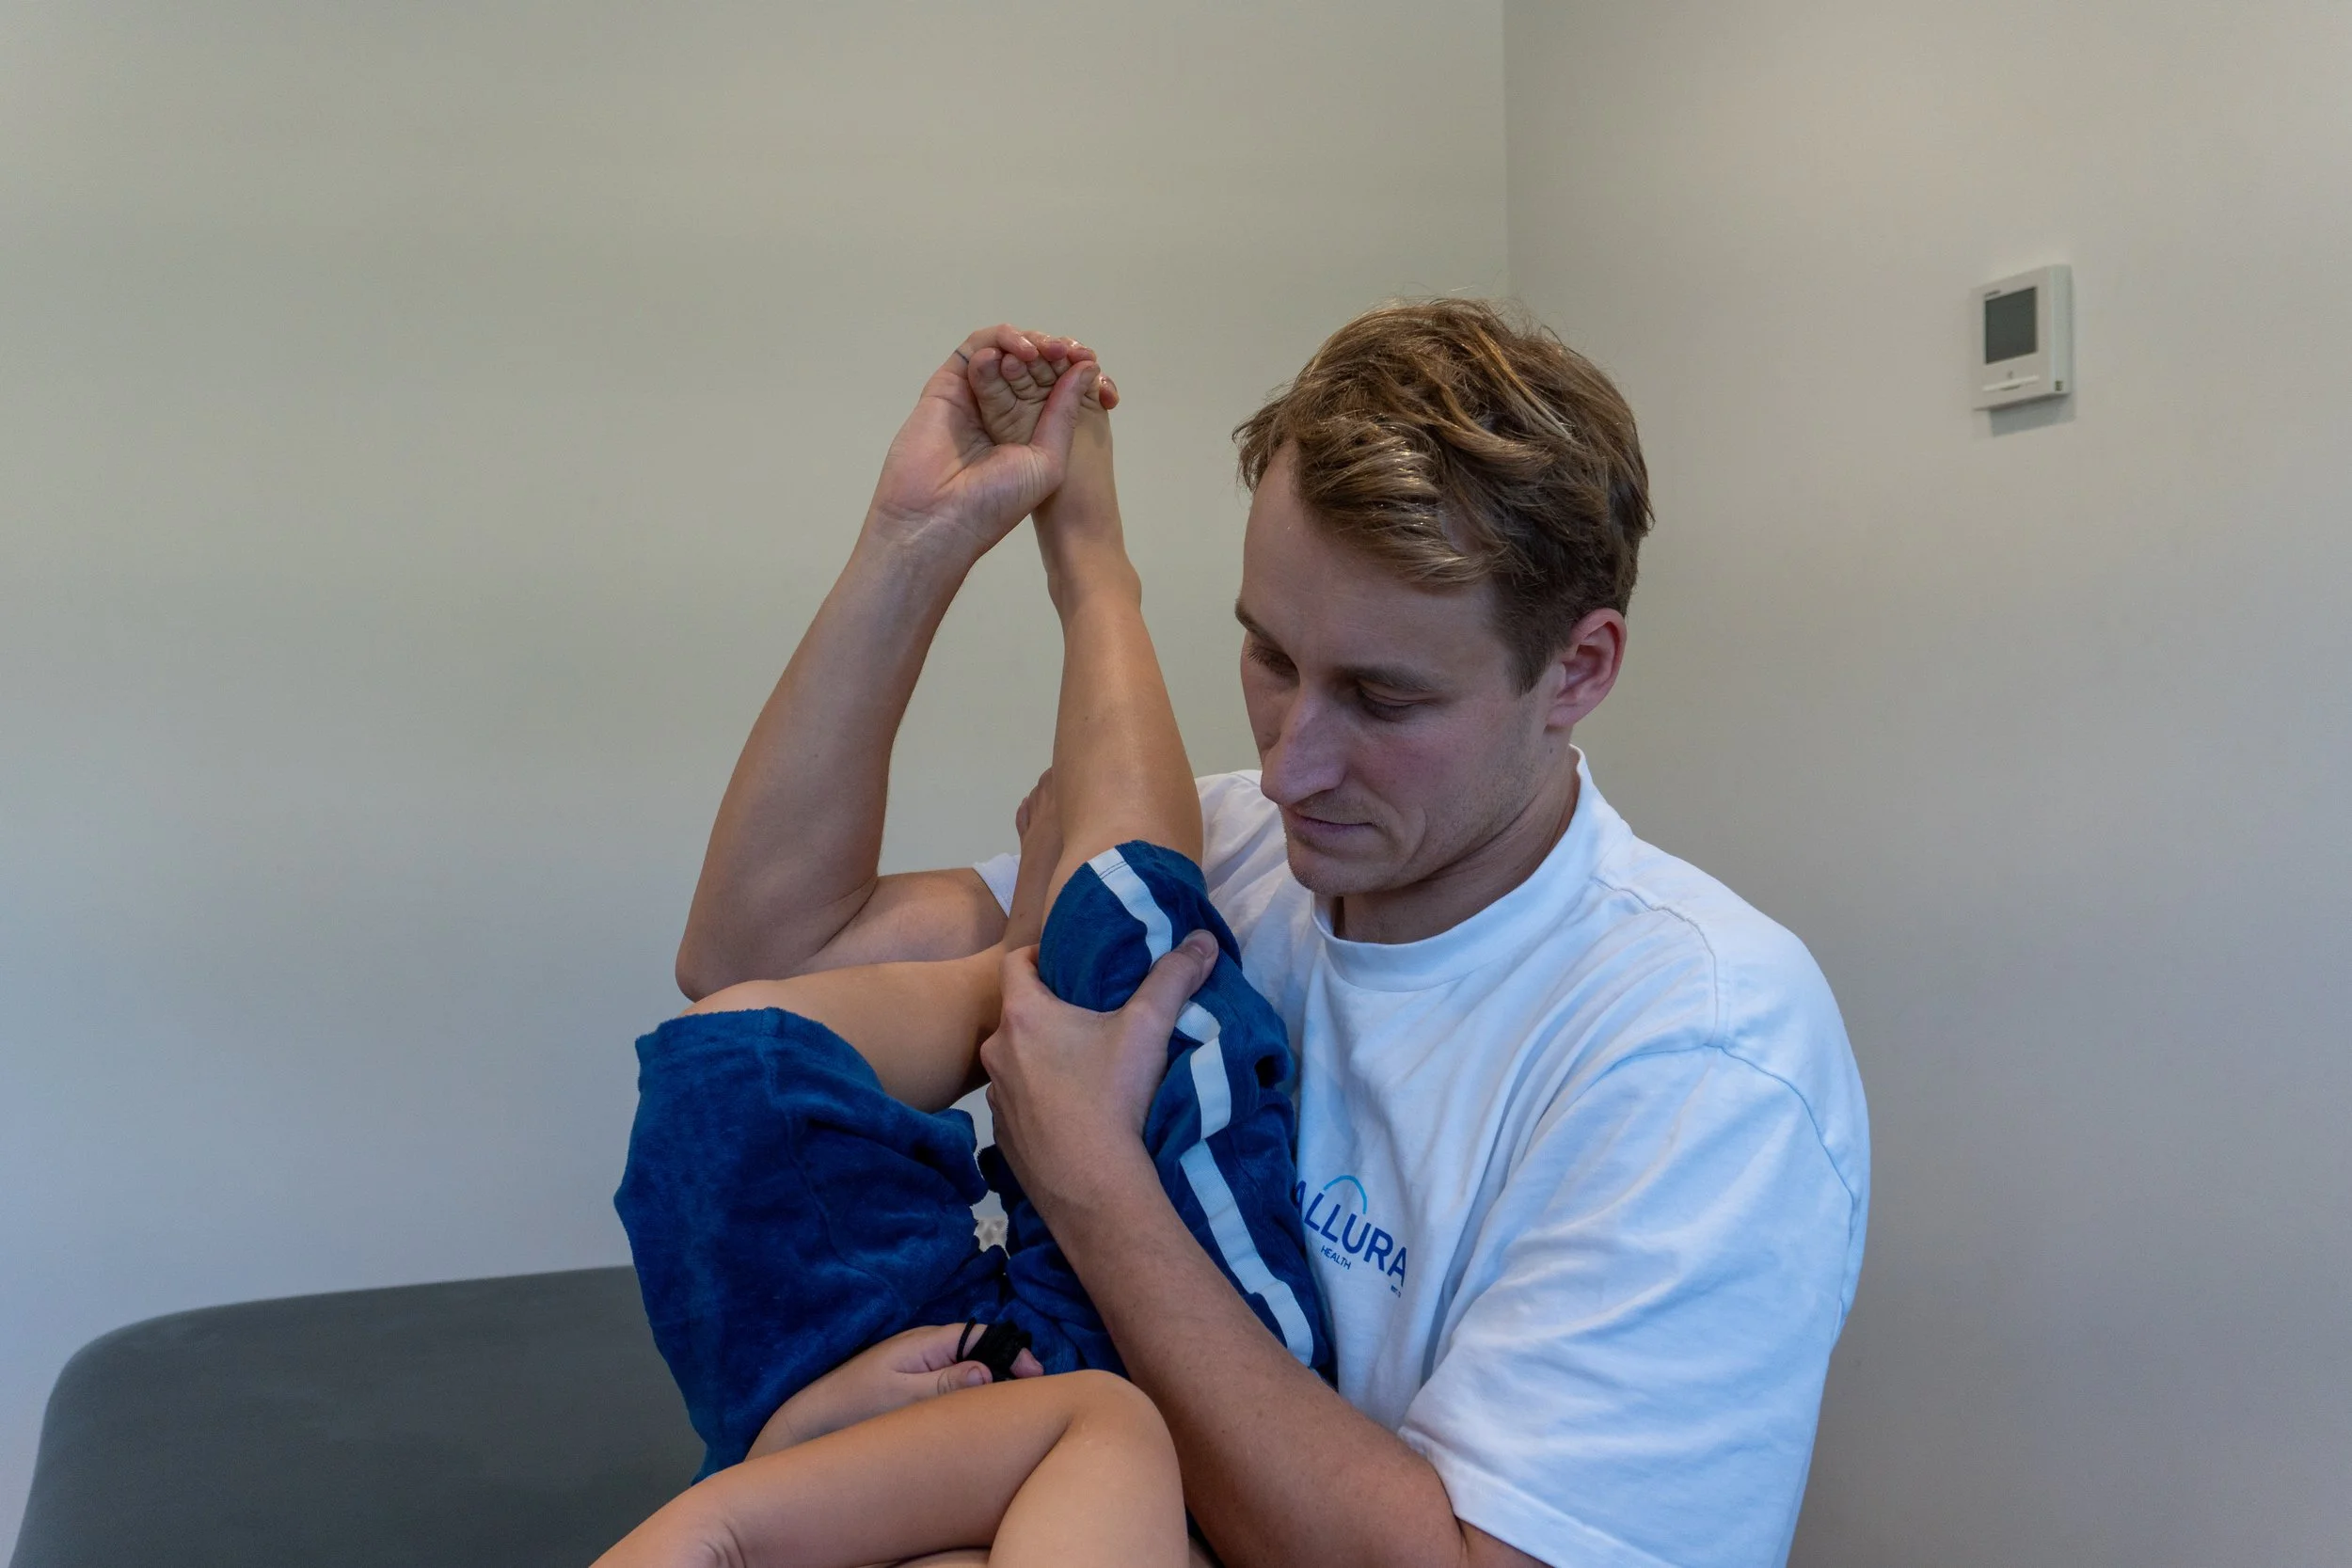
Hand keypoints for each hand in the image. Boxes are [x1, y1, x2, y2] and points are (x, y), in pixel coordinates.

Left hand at [747, 1322, 1043, 1456]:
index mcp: (926, 1342)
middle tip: (1030, 1397)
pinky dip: (970, 1394)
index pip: (982, 1335)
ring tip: (1010, 1408)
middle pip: (980, 1349)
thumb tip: (987, 1371)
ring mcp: (919, 1365)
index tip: (1037, 1375)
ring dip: (990, 1382)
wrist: (811, 1422)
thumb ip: (945, 1383)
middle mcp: (926, 1348)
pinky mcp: (913, 1383)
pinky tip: (977, 1414)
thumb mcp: (902, 1397)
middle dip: (1007, 1367)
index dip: (1013, 1351)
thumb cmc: (853, 1407)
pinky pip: (952, 1382)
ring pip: (967, 1367)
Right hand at [862, 324, 1101, 569]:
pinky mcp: (947, 385)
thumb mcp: (1049, 460)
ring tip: (1045, 351)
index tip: (1093, 366)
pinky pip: (974, 349)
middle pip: (1030, 365)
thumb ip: (1064, 413)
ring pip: (1004, 351)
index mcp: (1026, 431)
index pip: (1053, 387)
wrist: (940, 518)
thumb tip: (1085, 368)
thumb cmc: (996, 502)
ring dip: (1029, 342)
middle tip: (1070, 351)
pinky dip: (999, 340)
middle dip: (1054, 352)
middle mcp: (1000, 410)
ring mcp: (972, 396)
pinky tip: (1019, 352)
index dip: (1073, 371)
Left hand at [981, 932, 1220, 1218]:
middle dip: (1050, 1009)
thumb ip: (1174, 977)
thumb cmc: (1114, 1097)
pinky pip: (1019, 1103)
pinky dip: (1040, 1099)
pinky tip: (1074, 1111)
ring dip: (1042, 1057)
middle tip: (1089, 1012)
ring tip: (1084, 1065)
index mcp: (1023, 1016)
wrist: (1095, 1190)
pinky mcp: (1005, 1138)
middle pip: (1018, 1014)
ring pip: (1017, 1061)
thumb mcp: (1149, 1028)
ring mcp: (996, 1099)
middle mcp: (997, 1053)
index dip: (1039, 953)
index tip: (1068, 960)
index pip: (1014, 962)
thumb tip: (1203, 938)